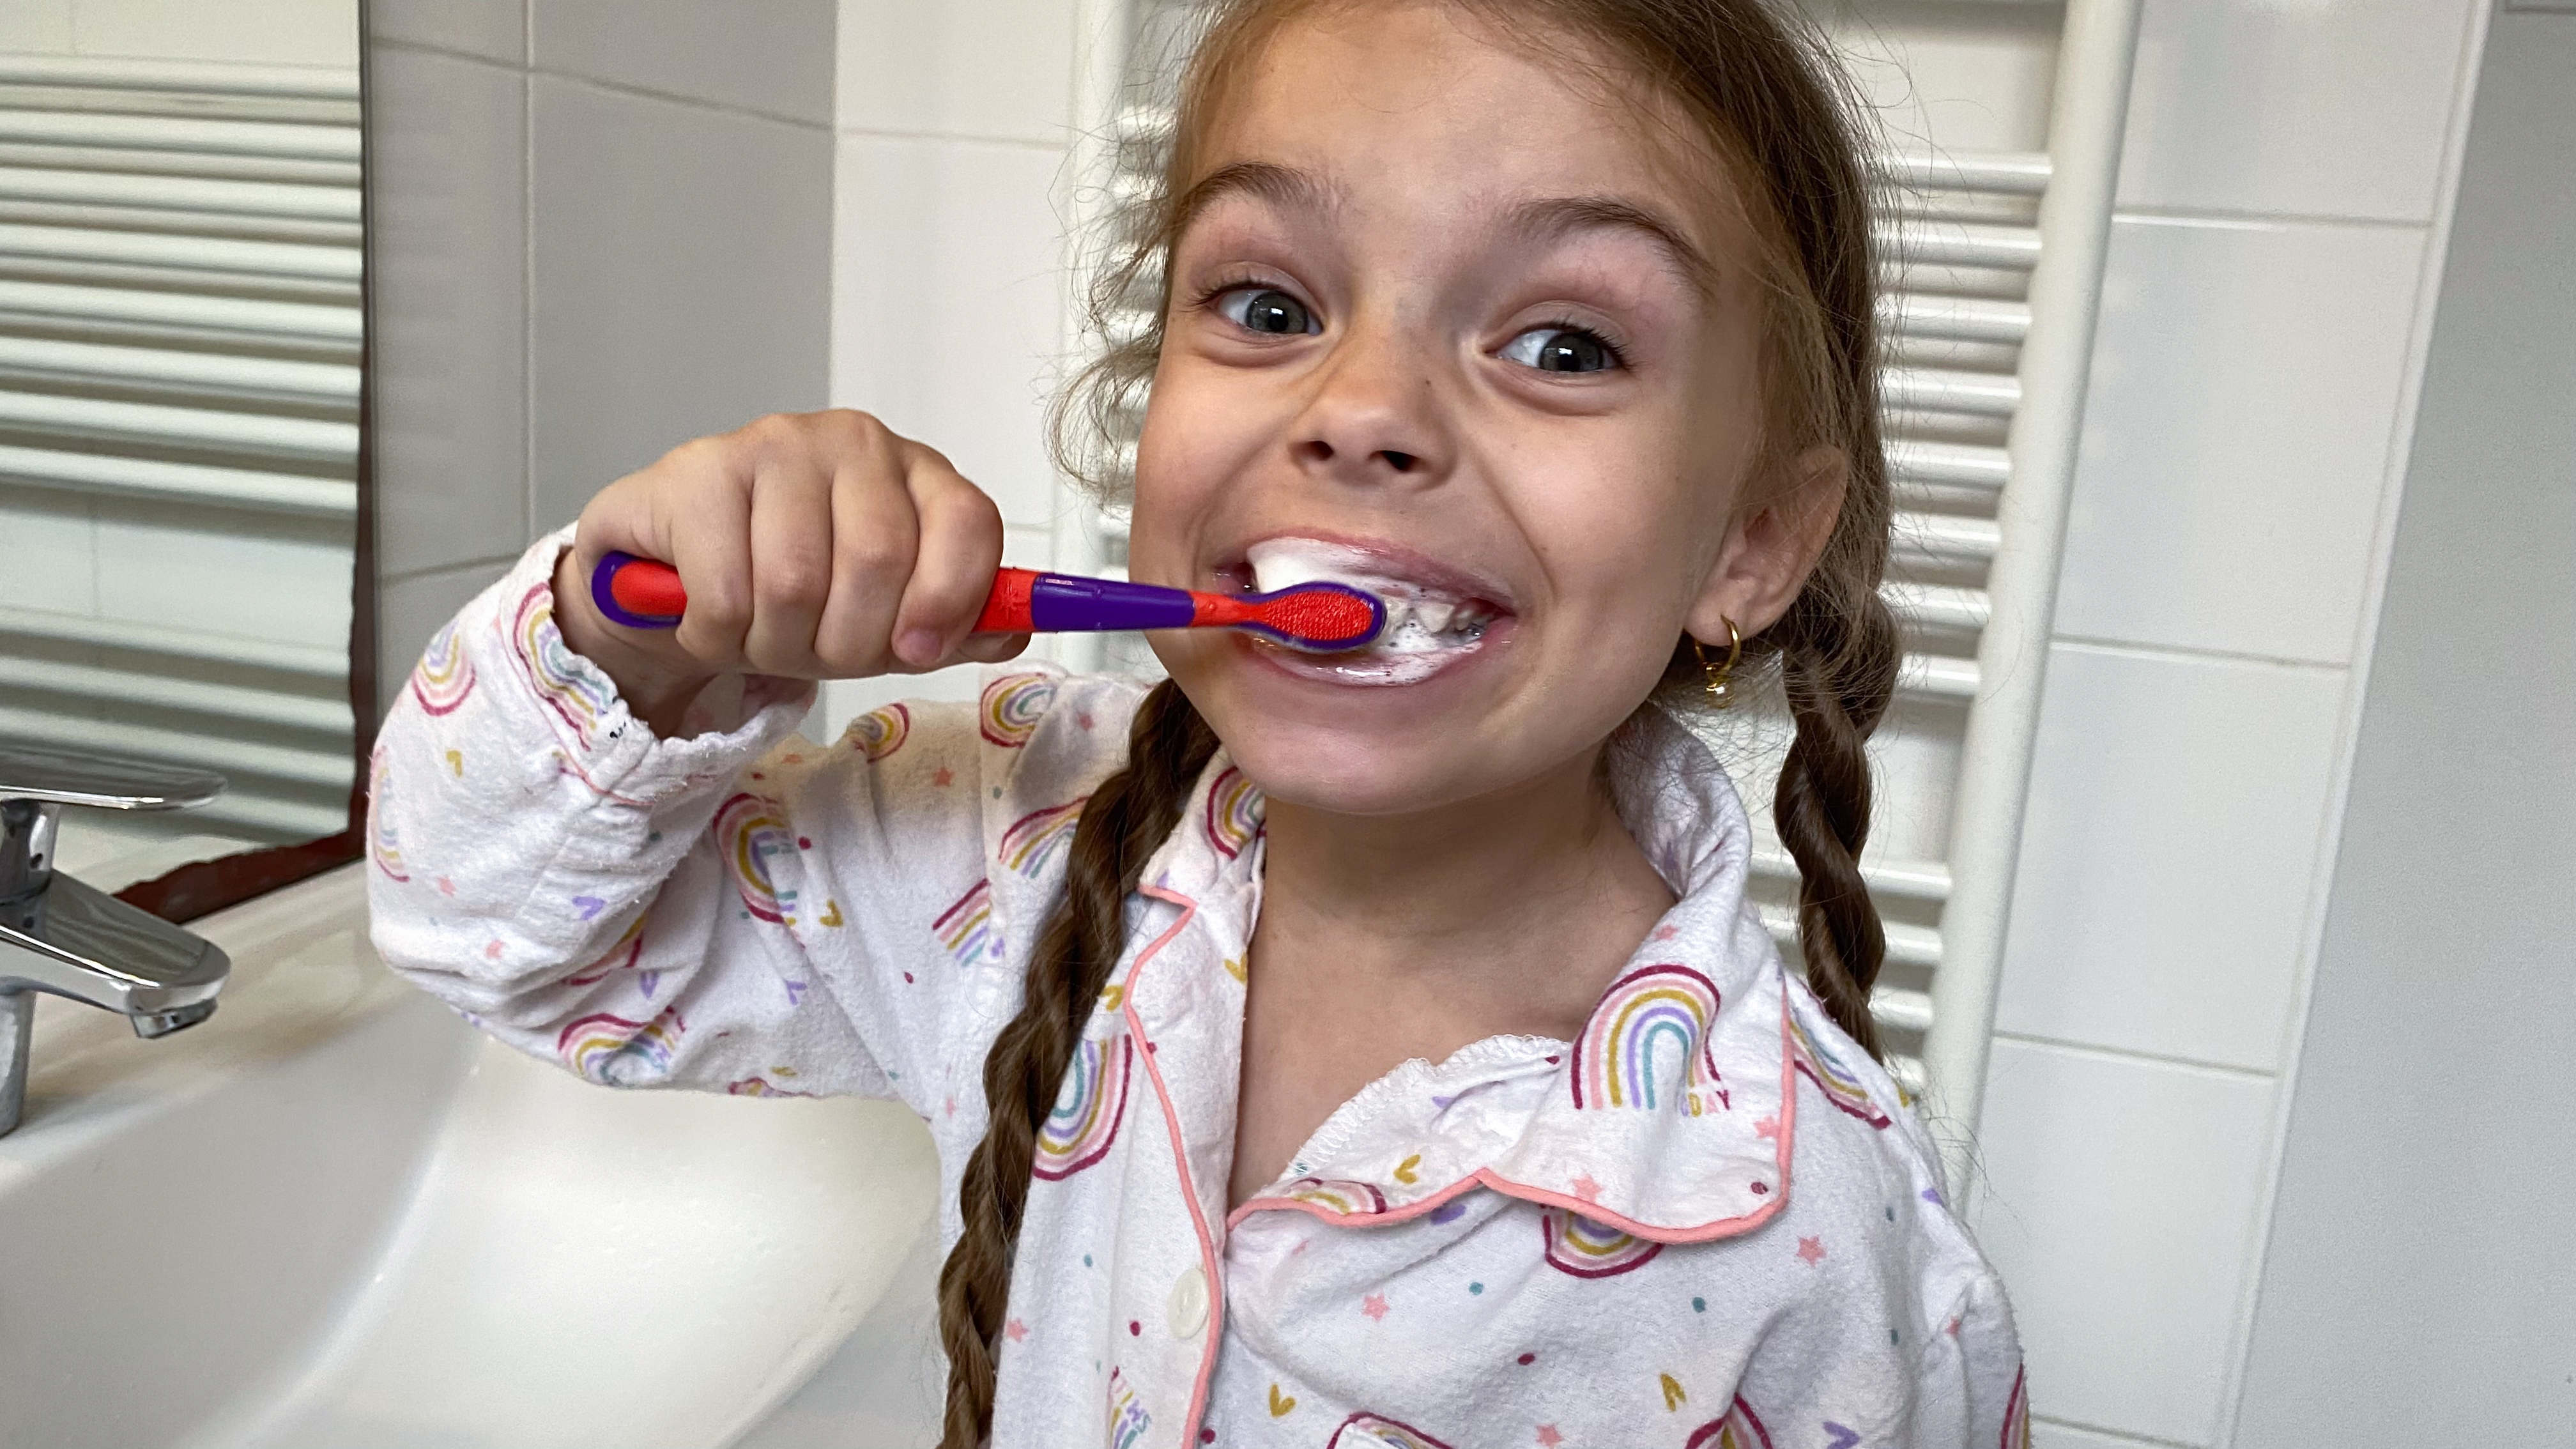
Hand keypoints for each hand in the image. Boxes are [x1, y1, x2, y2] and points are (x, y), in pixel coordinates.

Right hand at [552, 409, 1026, 727]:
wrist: (673, 573)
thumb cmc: (794, 587)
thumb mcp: (889, 617)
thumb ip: (959, 622)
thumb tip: (1013, 623)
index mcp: (917, 473)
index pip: (967, 523)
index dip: (949, 601)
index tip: (917, 650)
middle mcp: (854, 442)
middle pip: (878, 563)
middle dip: (845, 643)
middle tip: (813, 650)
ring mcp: (774, 445)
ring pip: (795, 584)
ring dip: (774, 644)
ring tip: (758, 634)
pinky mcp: (699, 471)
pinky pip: (726, 594)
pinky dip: (716, 636)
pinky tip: (707, 619)